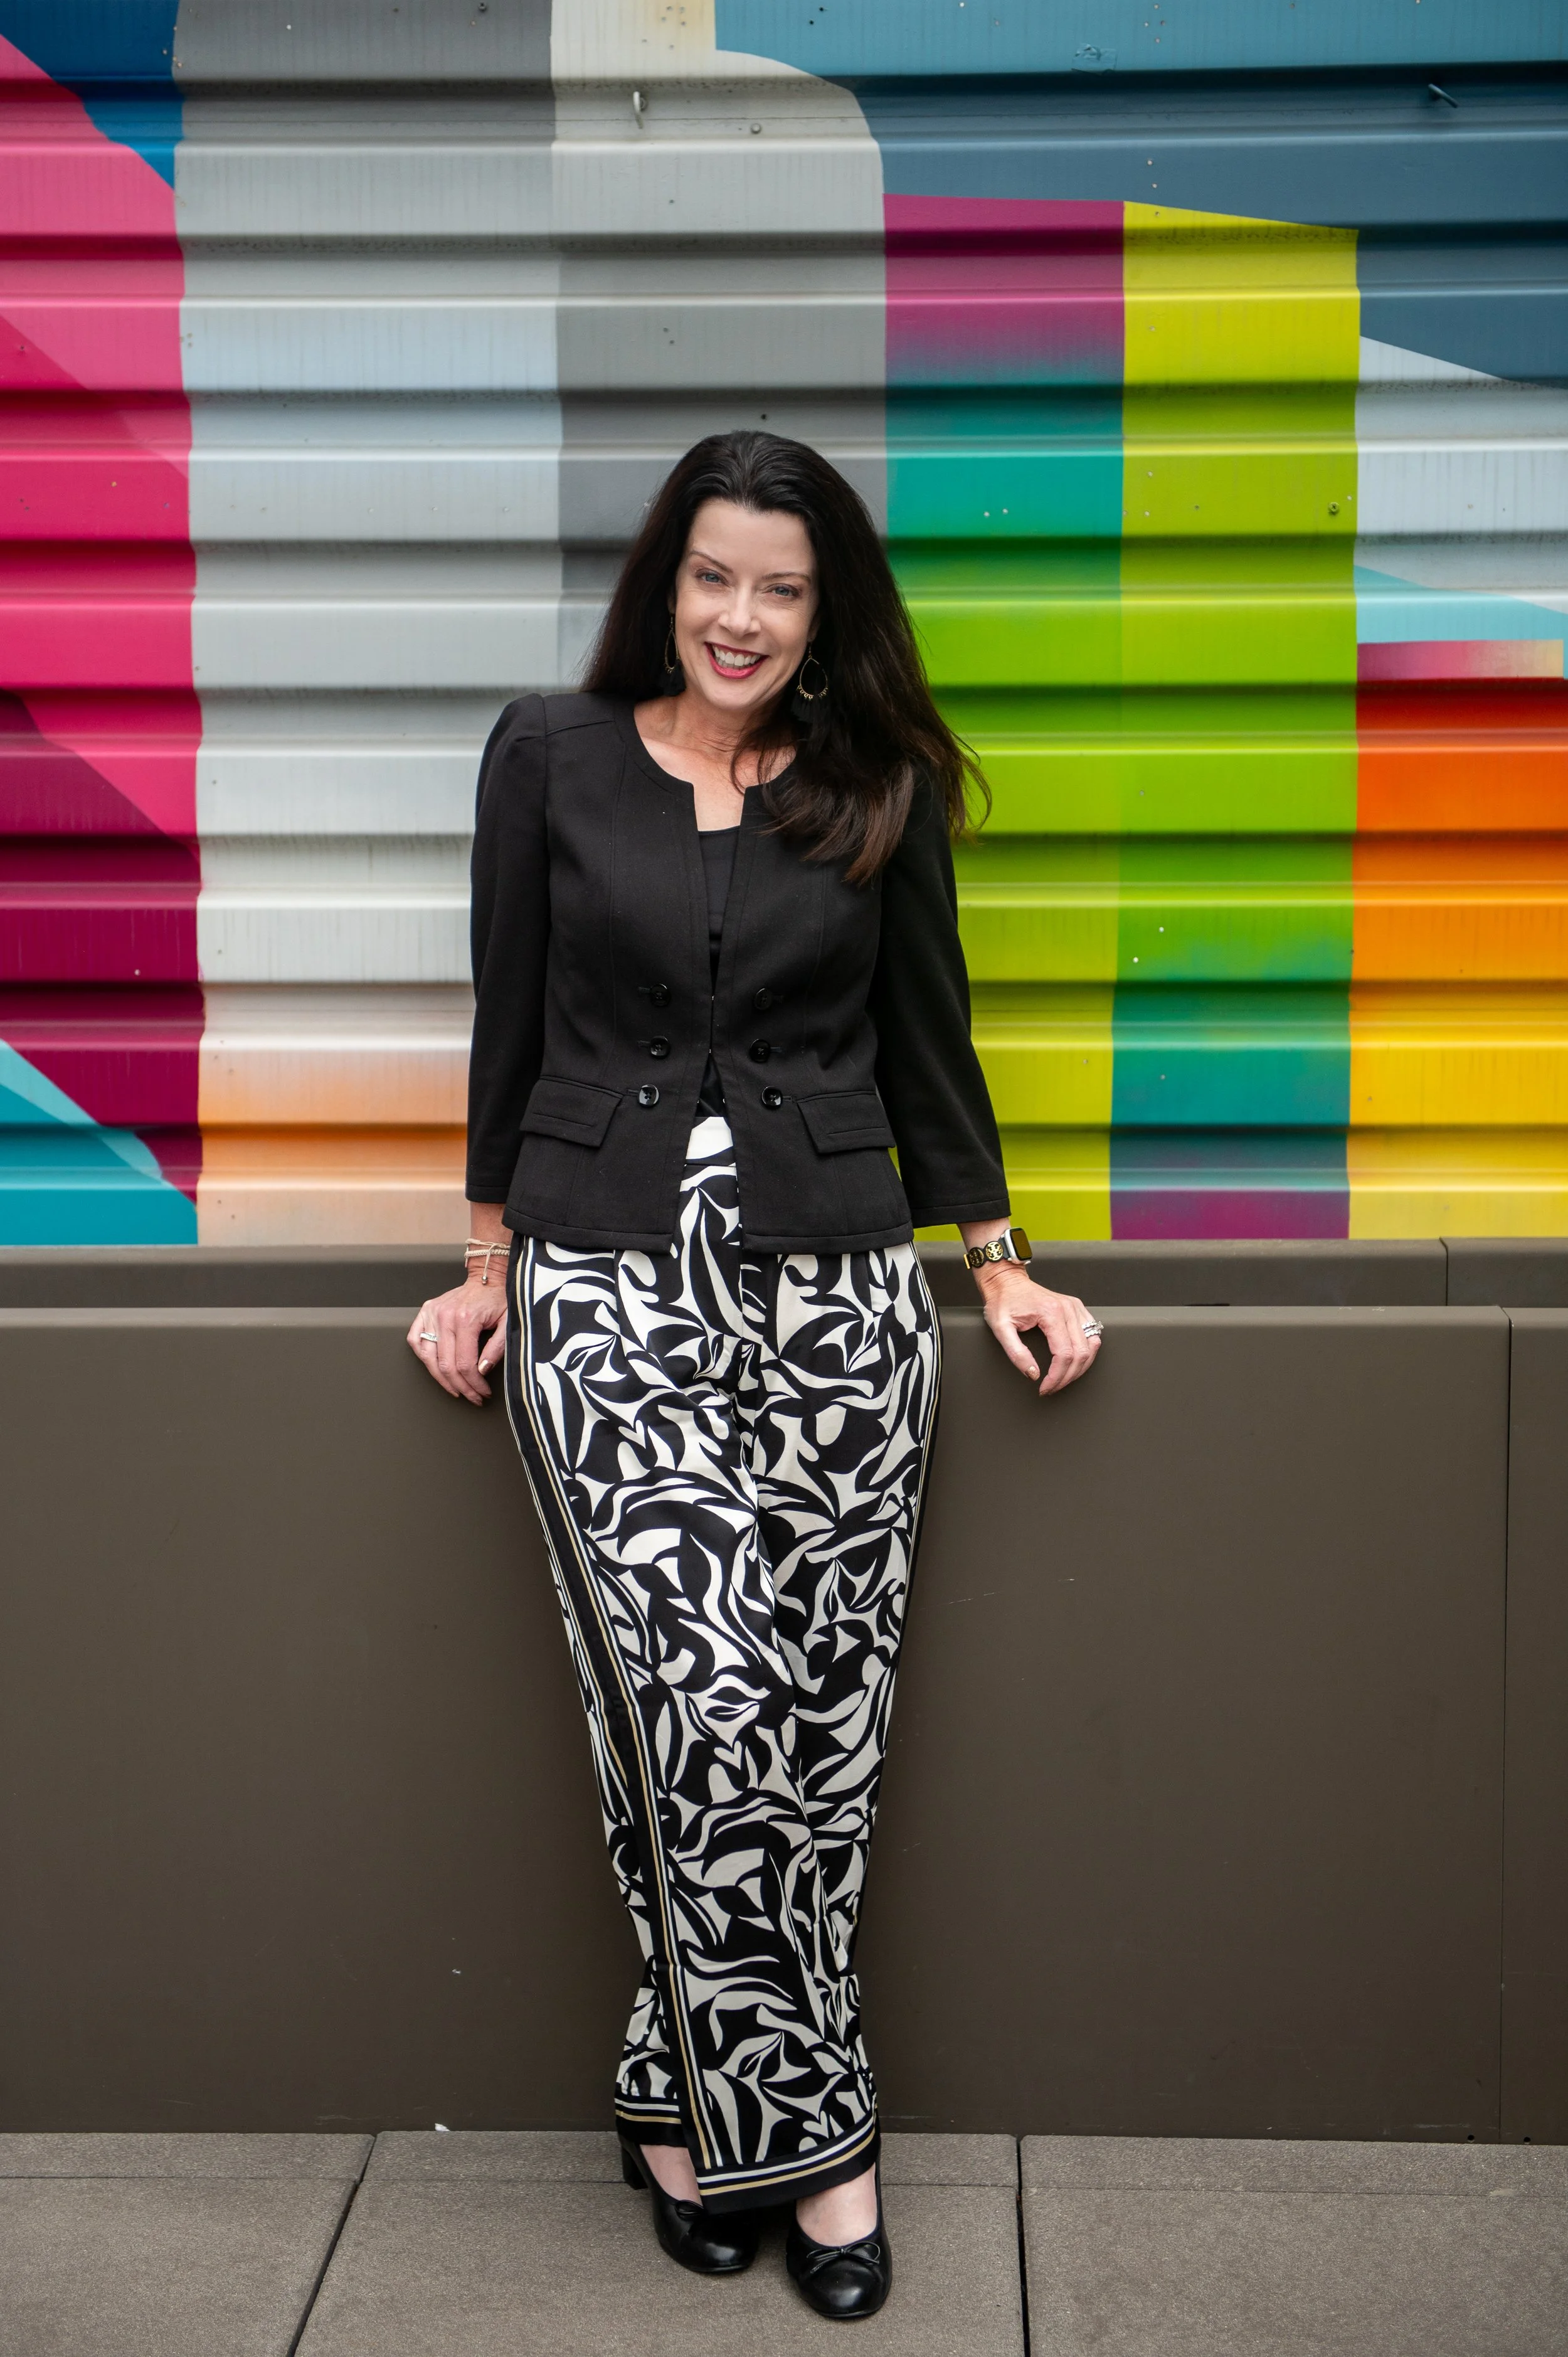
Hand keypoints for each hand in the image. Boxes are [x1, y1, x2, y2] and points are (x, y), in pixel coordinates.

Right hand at [407, 1275, 506, 1405]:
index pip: (465, 1363)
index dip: (474, 1384)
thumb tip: (482, 1372)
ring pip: (428, 1358)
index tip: (483, 1393)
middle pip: (446, 1365)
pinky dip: (423, 1358)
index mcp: (466, 1319)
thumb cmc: (499, 1299)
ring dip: (442, 1379)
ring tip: (456, 1389)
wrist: (488, 1277)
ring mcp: (432, 1313)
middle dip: (461, 1387)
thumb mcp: (507, 1323)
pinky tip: (436, 1368)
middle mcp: (445, 1316)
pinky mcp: (426, 1311)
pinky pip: (415, 1340)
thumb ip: (497, 1348)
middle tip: (472, 1397)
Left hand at [974, 1264, 1100, 1396]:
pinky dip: (1086, 1352)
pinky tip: (1074, 1362)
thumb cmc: (1002, 1301)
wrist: (1006, 1281)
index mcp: (1051, 1312)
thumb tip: (1033, 1374)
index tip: (1045, 1388)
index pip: (1064, 1354)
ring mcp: (1075, 1307)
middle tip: (1052, 1387)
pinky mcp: (1076, 1308)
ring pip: (1092, 1345)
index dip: (1057, 1377)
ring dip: (1080, 1367)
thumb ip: (1016, 1353)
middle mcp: (1068, 1308)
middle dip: (1068, 1377)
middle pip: (1081, 1353)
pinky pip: (1092, 1334)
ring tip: (1063, 1378)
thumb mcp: (1000, 1328)